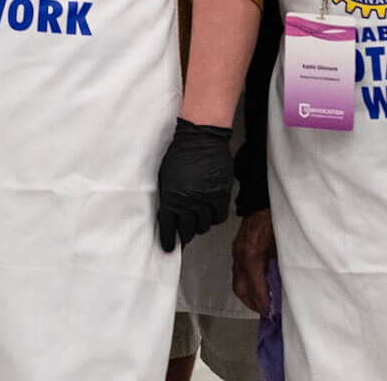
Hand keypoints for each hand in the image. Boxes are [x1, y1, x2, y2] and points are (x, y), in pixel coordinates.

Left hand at [156, 118, 232, 251]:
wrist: (201, 139)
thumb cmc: (180, 154)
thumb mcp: (165, 176)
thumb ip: (167, 196)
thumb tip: (168, 214)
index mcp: (171, 198)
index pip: (168, 227)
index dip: (168, 240)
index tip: (168, 248)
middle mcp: (188, 202)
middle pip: (186, 229)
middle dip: (184, 234)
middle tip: (184, 234)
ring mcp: (206, 200)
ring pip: (203, 225)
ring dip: (199, 226)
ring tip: (198, 221)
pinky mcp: (221, 195)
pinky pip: (218, 216)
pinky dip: (214, 218)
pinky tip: (211, 214)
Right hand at [231, 209, 276, 314]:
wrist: (262, 199)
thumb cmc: (275, 217)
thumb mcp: (283, 243)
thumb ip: (282, 264)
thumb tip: (285, 284)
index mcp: (252, 253)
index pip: (254, 285)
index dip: (262, 301)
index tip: (269, 311)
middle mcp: (240, 254)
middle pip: (240, 288)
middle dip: (252, 303)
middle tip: (265, 312)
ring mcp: (237, 252)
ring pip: (237, 281)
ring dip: (248, 295)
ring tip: (262, 303)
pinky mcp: (238, 249)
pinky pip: (239, 272)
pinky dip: (247, 284)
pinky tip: (257, 287)